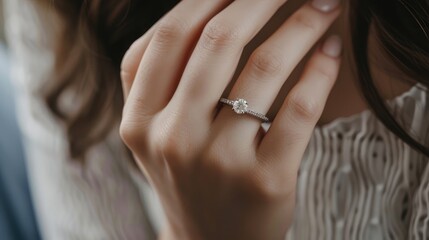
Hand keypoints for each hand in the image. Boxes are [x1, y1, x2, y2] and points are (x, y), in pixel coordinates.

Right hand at [120, 0, 341, 238]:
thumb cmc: (188, 178)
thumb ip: (162, 77)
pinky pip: (299, 108)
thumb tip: (207, 11)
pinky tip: (330, 52)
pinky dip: (321, 70)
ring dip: (304, 24)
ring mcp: (219, 162)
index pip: (171, 36)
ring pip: (265, 67)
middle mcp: (173, 138)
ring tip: (324, 5)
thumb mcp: (155, 132)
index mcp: (139, 120)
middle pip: (218, 40)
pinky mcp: (265, 180)